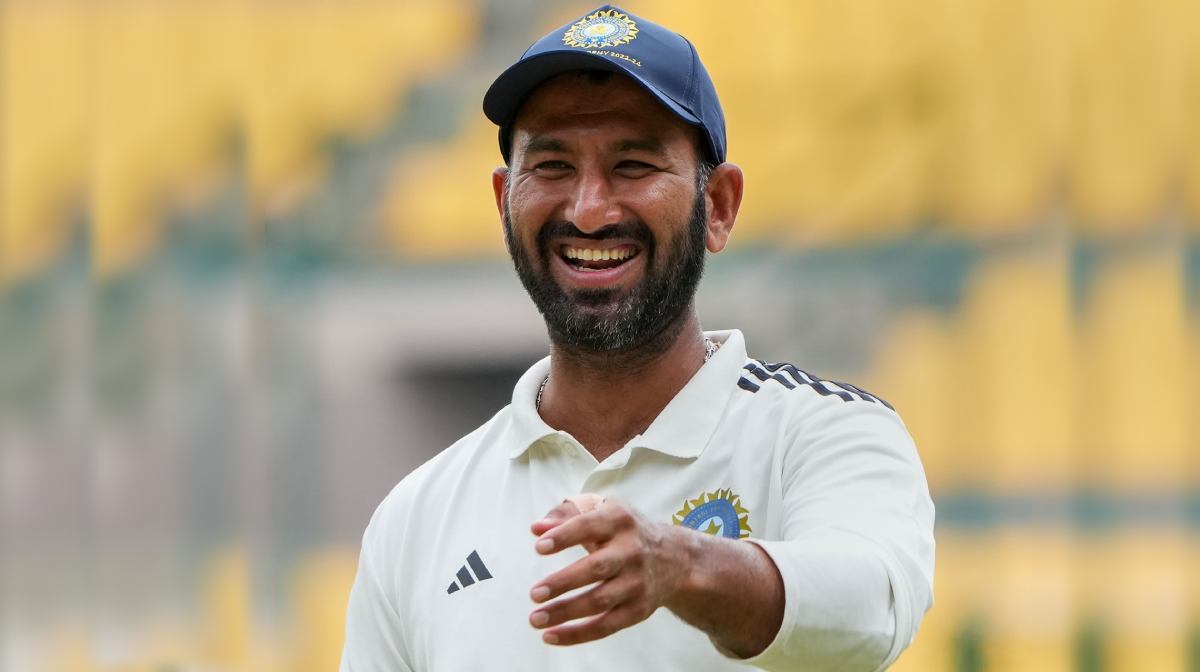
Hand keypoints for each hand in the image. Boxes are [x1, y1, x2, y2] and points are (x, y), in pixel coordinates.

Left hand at [527, 496, 692, 645]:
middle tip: (534, 593)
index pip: (589, 526)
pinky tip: (551, 635)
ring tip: (535, 618)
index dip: (564, 536)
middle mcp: (632, 550)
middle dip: (563, 582)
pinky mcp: (638, 609)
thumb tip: (537, 528)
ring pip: (600, 601)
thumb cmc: (624, 531)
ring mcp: (637, 582)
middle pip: (597, 568)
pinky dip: (578, 634)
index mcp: (620, 519)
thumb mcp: (602, 510)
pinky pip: (606, 626)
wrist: (675, 558)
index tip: (538, 546)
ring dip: (565, 612)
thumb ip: (566, 514)